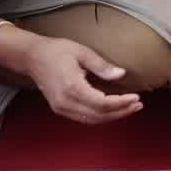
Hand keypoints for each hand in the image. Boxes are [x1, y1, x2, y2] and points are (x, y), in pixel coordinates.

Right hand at [12, 32, 142, 124]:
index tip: (136, 97)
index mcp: (72, 87)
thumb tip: (121, 74)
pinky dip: (100, 116)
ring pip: (91, 120)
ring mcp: (61, 108)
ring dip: (112, 116)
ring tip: (130, 108)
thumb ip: (101, 66)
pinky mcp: (60, 109)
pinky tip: (113, 110)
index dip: (121, 103)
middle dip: (121, 112)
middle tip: (138, 105)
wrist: (32, 57)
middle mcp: (65, 102)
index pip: (101, 103)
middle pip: (98, 115)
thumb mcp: (82, 52)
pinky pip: (83, 118)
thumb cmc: (57, 51)